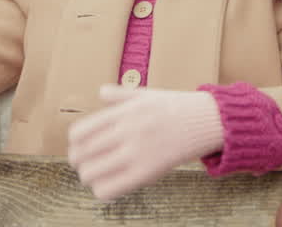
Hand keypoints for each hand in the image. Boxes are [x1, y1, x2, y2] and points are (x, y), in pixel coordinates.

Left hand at [68, 85, 222, 200]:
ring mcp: (135, 153)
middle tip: (84, 164)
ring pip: (91, 173)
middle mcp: (125, 131)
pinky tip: (109, 186)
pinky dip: (103, 190)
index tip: (79, 147)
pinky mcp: (147, 173)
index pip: (79, 133)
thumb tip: (101, 92)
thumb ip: (121, 94)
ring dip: (88, 177)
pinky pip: (111, 188)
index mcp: (122, 112)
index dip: (74, 144)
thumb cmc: (176, 107)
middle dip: (77, 162)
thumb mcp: (147, 94)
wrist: (207, 120)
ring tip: (96, 176)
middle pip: (80, 154)